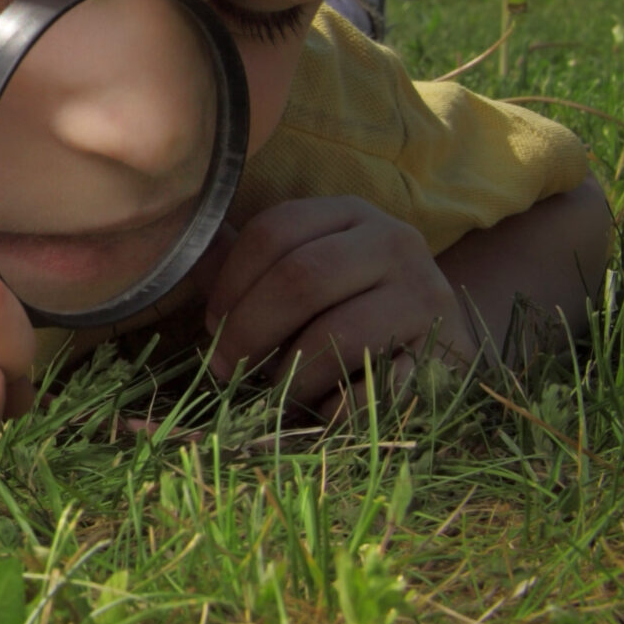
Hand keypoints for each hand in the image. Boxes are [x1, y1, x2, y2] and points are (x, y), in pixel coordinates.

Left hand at [205, 196, 479, 411]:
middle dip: (250, 330)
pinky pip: (378, 385)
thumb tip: (175, 261)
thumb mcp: (309, 268)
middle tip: (225, 369)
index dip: (230, 283)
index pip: (274, 232)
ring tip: (272, 395)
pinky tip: (322, 409)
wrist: (447, 340)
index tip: (210, 325)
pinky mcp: (445, 353)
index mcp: (349, 214)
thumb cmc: (356, 303)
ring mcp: (425, 295)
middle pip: (301, 277)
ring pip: (338, 332)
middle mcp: (393, 241)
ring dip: (291, 375)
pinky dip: (338, 405)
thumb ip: (252, 265)